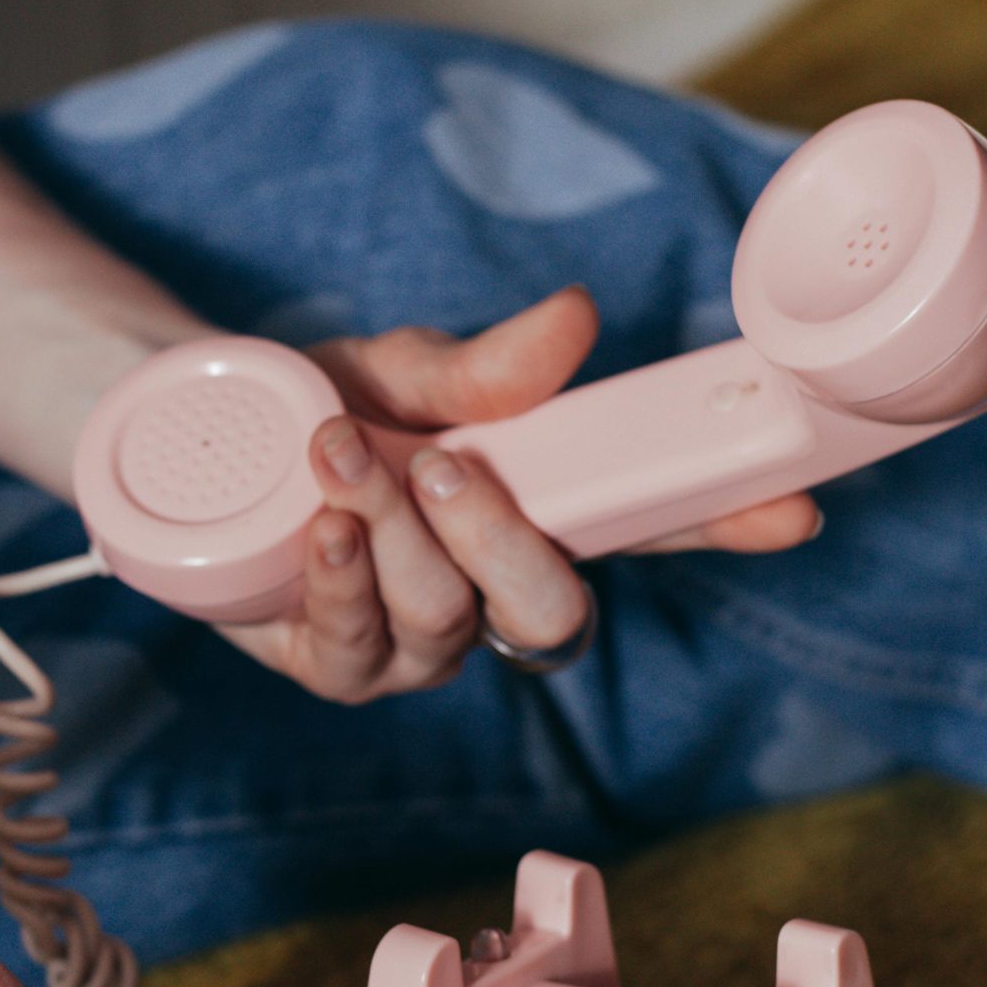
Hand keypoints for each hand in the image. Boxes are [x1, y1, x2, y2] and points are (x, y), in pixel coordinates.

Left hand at [217, 289, 820, 701]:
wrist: (196, 449)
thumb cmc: (325, 410)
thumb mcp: (400, 371)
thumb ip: (481, 367)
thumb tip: (573, 317)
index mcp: (536, 515)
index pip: (650, 527)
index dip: (724, 523)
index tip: (790, 507)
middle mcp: (490, 594)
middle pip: (551, 612)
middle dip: (504, 540)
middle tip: (448, 462)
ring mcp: (418, 645)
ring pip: (446, 618)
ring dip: (394, 533)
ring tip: (338, 451)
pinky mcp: (338, 668)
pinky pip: (359, 648)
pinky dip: (344, 578)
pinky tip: (322, 526)